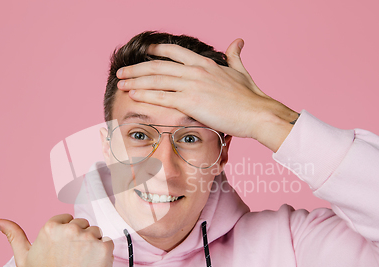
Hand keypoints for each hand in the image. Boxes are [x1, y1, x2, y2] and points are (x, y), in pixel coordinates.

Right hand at [0, 214, 113, 266]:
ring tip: (81, 263)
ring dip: (92, 245)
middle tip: (72, 259)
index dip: (66, 235)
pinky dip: (104, 253)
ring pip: (96, 232)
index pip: (67, 219)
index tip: (63, 251)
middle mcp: (70, 230)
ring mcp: (88, 238)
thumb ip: (13, 236)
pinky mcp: (104, 248)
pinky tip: (93, 266)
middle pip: (83, 224)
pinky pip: (108, 241)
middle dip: (80, 238)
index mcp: (50, 228)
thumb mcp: (23, 258)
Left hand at [116, 39, 298, 151]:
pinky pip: (161, 97)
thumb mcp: (241, 70)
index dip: (156, 51)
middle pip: (158, 66)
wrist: (257, 113)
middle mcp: (195, 71)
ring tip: (120, 83)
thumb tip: (238, 41)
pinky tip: (132, 95)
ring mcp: (192, 85)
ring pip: (156, 80)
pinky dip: (145, 95)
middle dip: (136, 68)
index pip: (174, 52)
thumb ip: (235, 55)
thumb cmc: (251, 96)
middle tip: (121, 71)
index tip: (142, 52)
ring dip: (135, 81)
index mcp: (205, 63)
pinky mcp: (191, 102)